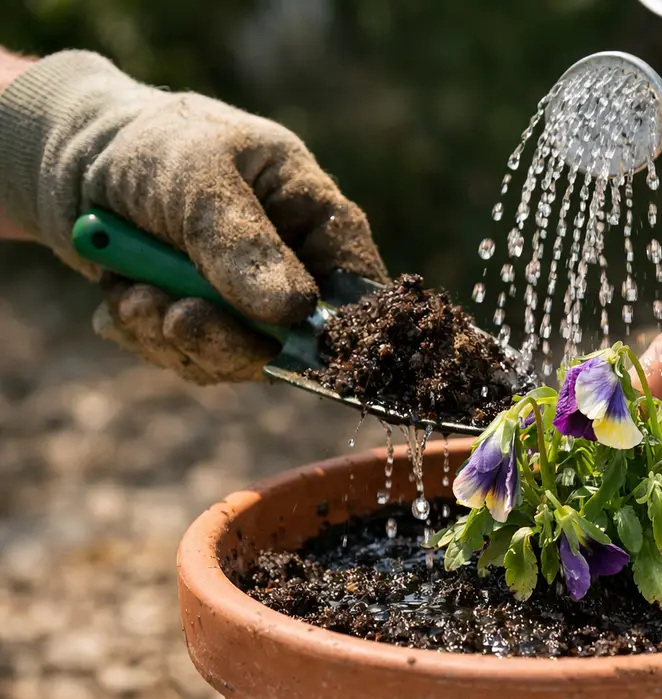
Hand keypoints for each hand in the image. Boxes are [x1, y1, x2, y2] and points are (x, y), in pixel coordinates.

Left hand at [0, 50, 386, 383]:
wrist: (75, 158)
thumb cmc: (155, 148)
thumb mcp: (198, 182)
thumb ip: (244, 246)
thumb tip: (297, 310)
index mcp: (318, 220)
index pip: (359, 289)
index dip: (337, 328)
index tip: (291, 342)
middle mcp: (295, 268)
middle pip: (297, 342)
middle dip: (230, 340)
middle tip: (178, 320)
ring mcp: (249, 303)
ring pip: (237, 359)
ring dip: (175, 338)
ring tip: (131, 299)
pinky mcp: (204, 324)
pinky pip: (190, 360)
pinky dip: (148, 339)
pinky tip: (120, 302)